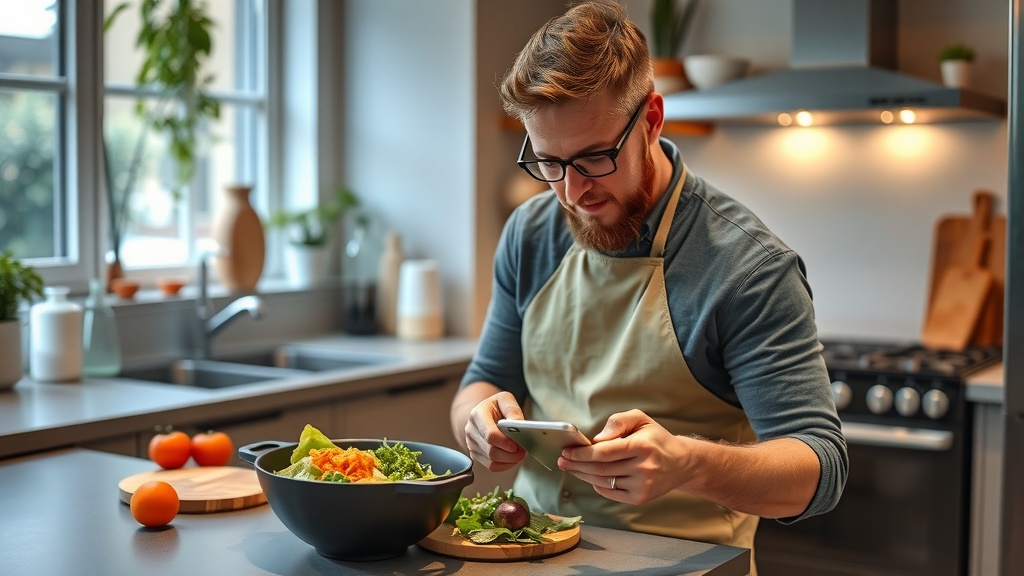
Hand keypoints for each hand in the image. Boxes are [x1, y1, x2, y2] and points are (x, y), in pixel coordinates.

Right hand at [463, 391, 527, 471]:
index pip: (490, 435)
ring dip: (509, 460)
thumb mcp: (505, 399)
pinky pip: (491, 466)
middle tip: (523, 450)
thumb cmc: (495, 406)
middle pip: (491, 451)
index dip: (505, 443)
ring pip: (491, 461)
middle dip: (510, 454)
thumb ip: (512, 409)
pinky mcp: (475, 454)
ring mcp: (471, 444)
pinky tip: (512, 458)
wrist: (482, 413)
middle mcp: (471, 430)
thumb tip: (518, 424)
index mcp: (477, 415)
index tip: (517, 445)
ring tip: (519, 453)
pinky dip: (504, 465)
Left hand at [560, 409, 685, 503]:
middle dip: (577, 465)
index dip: (582, 453)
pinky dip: (597, 485)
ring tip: (570, 468)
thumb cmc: (656, 438)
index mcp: (642, 446)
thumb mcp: (641, 419)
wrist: (682, 463)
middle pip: (601, 469)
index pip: (605, 452)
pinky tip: (590, 477)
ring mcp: (642, 485)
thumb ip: (618, 422)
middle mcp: (644, 467)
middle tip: (562, 461)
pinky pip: (611, 492)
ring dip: (583, 475)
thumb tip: (597, 439)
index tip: (567, 451)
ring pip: (604, 482)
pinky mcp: (641, 498)